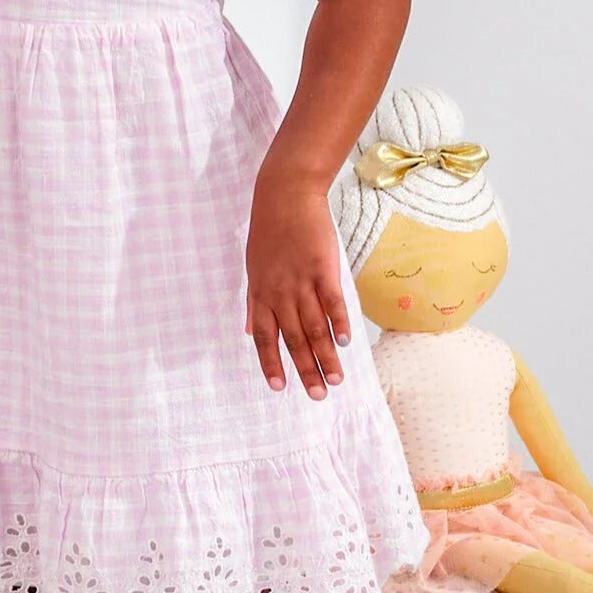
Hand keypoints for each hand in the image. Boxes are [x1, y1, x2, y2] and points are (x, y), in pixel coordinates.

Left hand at [245, 161, 351, 398]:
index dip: (270, 363)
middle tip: (318, 396)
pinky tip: (345, 343)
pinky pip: (331, 300)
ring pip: (313, 326)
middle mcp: (279, 292)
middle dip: (305, 369)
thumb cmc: (268, 233)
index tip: (279, 388)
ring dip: (326, 355)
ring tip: (336, 379)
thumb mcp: (252, 269)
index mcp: (260, 294)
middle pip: (292, 338)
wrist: (284, 196)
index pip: (264, 337)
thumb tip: (247, 331)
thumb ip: (254, 303)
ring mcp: (301, 280)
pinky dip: (338, 322)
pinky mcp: (322, 267)